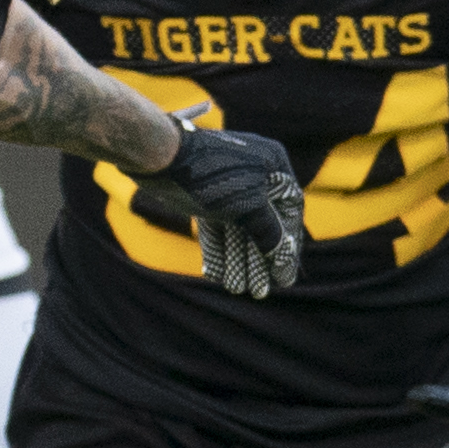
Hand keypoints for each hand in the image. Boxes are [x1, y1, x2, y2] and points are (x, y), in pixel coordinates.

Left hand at [126, 120, 303, 297]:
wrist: (160, 155)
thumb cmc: (212, 175)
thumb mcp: (250, 206)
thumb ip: (270, 233)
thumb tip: (284, 258)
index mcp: (273, 166)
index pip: (289, 214)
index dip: (286, 249)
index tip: (284, 279)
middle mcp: (254, 173)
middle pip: (261, 225)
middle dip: (257, 262)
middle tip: (258, 292)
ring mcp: (227, 184)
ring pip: (237, 229)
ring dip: (237, 260)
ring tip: (237, 289)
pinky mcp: (203, 194)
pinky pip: (216, 226)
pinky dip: (217, 249)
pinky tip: (215, 274)